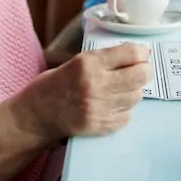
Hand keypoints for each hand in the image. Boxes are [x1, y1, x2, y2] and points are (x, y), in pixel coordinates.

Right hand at [17, 43, 151, 141]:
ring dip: (133, 91)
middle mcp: (95, 85)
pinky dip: (124, 110)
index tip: (141, 54)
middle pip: (140, 75)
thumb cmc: (57, 84)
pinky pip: (127, 116)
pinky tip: (111, 105)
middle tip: (139, 71)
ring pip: (136, 96)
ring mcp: (98, 108)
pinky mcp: (100, 126)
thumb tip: (140, 54)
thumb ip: (107, 58)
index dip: (141, 53)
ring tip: (120, 89)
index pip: (131, 53)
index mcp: (88, 63)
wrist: (36, 115)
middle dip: (144, 71)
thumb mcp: (78, 61)